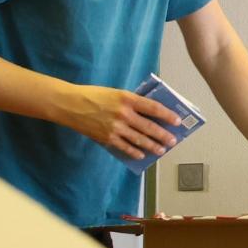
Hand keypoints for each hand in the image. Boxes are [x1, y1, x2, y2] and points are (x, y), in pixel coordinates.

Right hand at [60, 84, 180, 160]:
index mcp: (127, 98)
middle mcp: (123, 113)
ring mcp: (115, 127)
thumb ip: (130, 102)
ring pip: (139, 139)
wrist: (70, 104)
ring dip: (153, 146)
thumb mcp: (115, 93)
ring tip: (161, 150)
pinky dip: (135, 152)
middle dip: (163, 135)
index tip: (177, 121)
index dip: (167, 115)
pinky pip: (125, 147)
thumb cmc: (93, 95)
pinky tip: (142, 154)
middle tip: (173, 140)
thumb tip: (147, 113)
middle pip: (149, 127)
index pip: (153, 108)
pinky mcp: (107, 138)